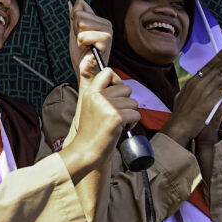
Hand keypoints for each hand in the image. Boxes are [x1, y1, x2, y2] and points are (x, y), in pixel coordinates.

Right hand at [60, 67, 139, 181]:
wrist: (85, 150)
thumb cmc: (90, 131)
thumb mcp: (89, 106)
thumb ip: (101, 94)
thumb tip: (120, 85)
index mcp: (90, 92)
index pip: (107, 71)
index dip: (116, 79)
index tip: (117, 90)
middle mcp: (98, 96)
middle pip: (126, 88)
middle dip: (126, 101)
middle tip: (117, 113)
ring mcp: (108, 106)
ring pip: (133, 103)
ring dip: (130, 113)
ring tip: (118, 122)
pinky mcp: (117, 117)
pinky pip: (136, 114)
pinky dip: (133, 123)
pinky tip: (123, 128)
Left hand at [68, 0, 111, 84]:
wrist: (85, 72)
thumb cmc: (82, 56)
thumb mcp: (75, 33)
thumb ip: (74, 18)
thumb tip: (70, 2)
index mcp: (100, 21)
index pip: (80, 4)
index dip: (73, 18)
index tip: (78, 32)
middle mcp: (106, 24)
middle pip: (79, 14)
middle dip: (75, 30)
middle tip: (83, 42)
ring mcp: (107, 31)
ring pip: (81, 23)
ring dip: (78, 37)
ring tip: (85, 46)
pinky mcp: (105, 40)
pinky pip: (83, 36)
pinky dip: (81, 44)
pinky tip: (88, 50)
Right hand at [161, 46, 221, 144]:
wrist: (178, 127)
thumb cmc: (180, 115)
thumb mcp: (182, 97)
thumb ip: (189, 90)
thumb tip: (192, 85)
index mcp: (192, 82)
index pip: (207, 66)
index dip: (218, 57)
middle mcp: (197, 84)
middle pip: (215, 67)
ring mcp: (203, 91)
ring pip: (218, 74)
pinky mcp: (209, 101)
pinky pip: (221, 87)